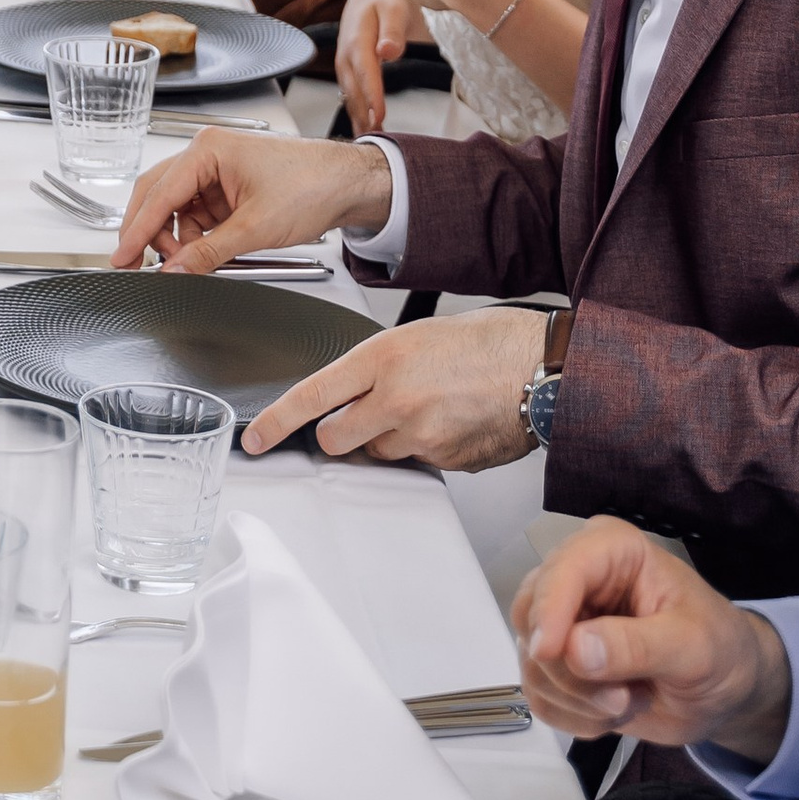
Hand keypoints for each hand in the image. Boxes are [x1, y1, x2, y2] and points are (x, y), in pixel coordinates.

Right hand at [117, 130, 394, 275]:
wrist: (347, 185)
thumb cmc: (310, 186)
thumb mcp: (255, 228)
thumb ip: (208, 253)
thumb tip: (175, 271)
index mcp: (208, 150)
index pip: (159, 193)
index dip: (137, 230)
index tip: (121, 256)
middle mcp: (207, 155)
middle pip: (159, 195)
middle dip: (147, 232)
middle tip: (131, 264)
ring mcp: (216, 172)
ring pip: (176, 207)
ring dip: (174, 238)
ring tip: (181, 266)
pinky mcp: (228, 189)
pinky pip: (197, 214)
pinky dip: (193, 237)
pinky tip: (197, 256)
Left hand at [242, 305, 550, 468]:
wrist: (542, 367)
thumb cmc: (485, 341)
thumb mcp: (414, 337)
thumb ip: (375, 368)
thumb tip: (349, 396)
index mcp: (381, 359)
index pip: (312, 396)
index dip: (276, 422)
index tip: (256, 438)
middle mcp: (396, 401)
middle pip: (336, 439)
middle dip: (338, 434)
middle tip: (360, 416)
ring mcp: (422, 437)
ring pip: (378, 453)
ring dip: (386, 439)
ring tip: (424, 406)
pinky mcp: (446, 462)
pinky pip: (416, 462)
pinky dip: (422, 447)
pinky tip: (447, 421)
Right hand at [333, 0, 420, 136]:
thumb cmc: (386, 1)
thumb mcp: (393, 6)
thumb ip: (393, 29)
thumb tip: (388, 51)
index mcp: (356, 38)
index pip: (365, 71)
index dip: (371, 95)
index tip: (379, 116)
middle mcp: (345, 54)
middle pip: (353, 89)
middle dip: (363, 115)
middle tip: (376, 140)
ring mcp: (344, 64)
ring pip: (349, 96)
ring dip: (358, 119)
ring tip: (370, 141)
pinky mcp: (348, 72)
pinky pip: (351, 96)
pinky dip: (358, 114)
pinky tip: (366, 130)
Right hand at [513, 517, 791, 757]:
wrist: (727, 691)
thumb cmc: (720, 650)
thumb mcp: (692, 647)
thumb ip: (636, 646)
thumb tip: (573, 649)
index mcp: (610, 550)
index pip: (561, 570)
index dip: (549, 609)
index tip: (549, 652)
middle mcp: (576, 578)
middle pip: (532, 618)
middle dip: (573, 672)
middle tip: (623, 700)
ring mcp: (563, 622)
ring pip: (533, 663)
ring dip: (581, 700)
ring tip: (631, 700)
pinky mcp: (559, 665)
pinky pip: (540, 696)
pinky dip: (575, 718)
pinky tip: (614, 712)